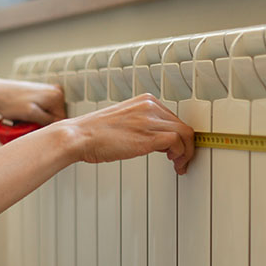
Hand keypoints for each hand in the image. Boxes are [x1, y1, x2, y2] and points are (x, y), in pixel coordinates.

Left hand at [0, 75, 66, 124]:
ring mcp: (49, 92)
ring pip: (48, 115)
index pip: (61, 121)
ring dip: (37, 121)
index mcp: (57, 96)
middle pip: (55, 118)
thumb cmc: (10, 102)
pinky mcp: (41, 94)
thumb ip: (48, 120)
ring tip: (24, 120)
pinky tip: (23, 115)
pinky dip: (34, 115)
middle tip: (28, 124)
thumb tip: (60, 126)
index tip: (35, 129)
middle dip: (42, 124)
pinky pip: (42, 110)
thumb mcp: (31, 114)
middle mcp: (56, 92)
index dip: (48, 128)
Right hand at [65, 93, 194, 174]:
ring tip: (179, 164)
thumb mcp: (124, 122)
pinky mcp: (148, 136)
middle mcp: (150, 107)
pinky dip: (181, 154)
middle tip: (180, 160)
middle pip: (182, 125)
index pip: (173, 118)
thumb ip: (142, 126)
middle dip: (186, 145)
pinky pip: (177, 142)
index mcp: (145, 101)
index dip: (179, 136)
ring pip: (185, 134)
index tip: (176, 148)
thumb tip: (157, 142)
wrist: (78, 136)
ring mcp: (149, 120)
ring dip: (186, 152)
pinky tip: (174, 163)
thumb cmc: (95, 133)